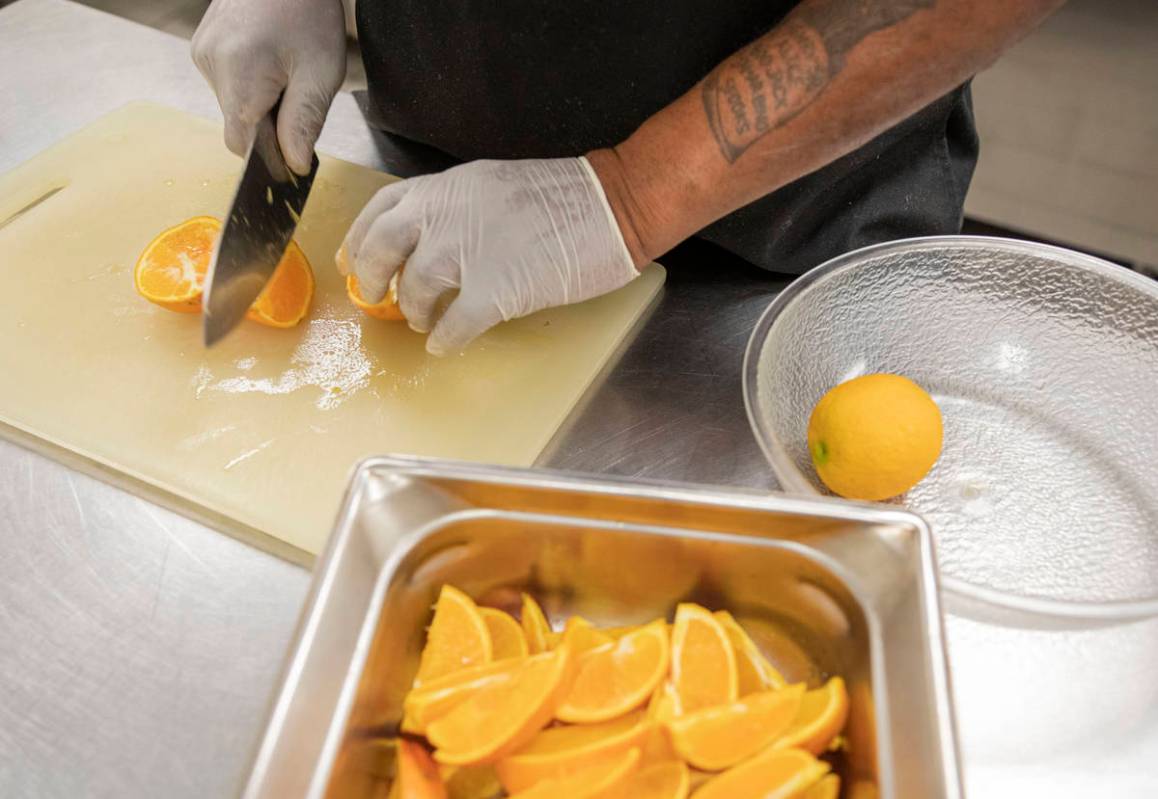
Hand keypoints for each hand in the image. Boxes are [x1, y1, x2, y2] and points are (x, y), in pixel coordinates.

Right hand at [191, 0, 345, 173]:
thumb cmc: (308, 11)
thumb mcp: (320, 73)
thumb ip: (303, 124)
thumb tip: (294, 166)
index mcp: (239, 74)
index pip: (242, 145)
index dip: (269, 156)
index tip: (294, 150)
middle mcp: (211, 63)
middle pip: (238, 125)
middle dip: (270, 124)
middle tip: (299, 93)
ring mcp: (203, 51)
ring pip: (233, 105)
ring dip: (261, 102)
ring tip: (285, 69)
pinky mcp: (204, 44)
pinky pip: (227, 83)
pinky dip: (251, 84)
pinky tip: (270, 59)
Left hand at [338, 157, 639, 355]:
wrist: (613, 204)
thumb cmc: (567, 196)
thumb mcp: (496, 184)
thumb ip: (458, 207)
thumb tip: (431, 240)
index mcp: (448, 186)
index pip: (383, 208)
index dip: (360, 239)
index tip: (352, 260)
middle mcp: (447, 214)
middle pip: (382, 249)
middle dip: (370, 278)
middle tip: (374, 298)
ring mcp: (469, 252)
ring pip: (415, 290)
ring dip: (415, 312)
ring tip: (426, 322)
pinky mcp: (495, 290)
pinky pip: (454, 326)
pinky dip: (445, 340)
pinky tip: (446, 345)